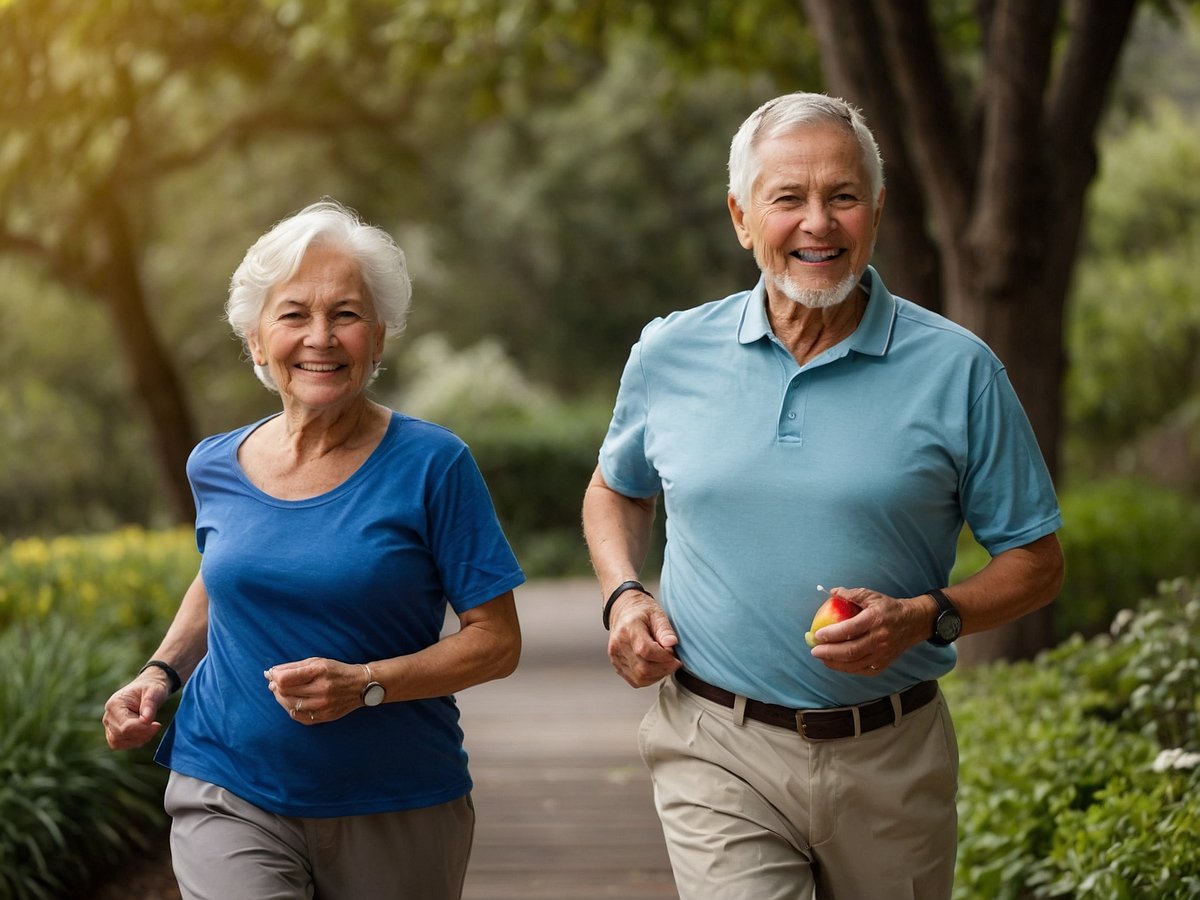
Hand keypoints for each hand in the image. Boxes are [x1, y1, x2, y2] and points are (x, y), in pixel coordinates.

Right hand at [102, 672, 170, 749]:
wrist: (148, 689)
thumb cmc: (151, 689)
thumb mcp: (155, 691)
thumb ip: (150, 704)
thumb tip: (147, 720)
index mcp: (114, 704)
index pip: (125, 726)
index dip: (142, 729)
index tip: (157, 724)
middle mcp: (108, 716)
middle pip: (121, 735)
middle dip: (142, 734)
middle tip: (157, 726)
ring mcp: (109, 726)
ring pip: (118, 743)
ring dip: (138, 739)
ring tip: (151, 728)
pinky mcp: (114, 733)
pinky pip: (120, 744)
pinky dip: (135, 742)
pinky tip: (146, 733)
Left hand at [264, 658, 367, 724]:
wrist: (360, 686)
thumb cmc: (336, 671)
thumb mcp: (317, 662)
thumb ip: (294, 667)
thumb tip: (271, 673)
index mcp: (319, 672)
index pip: (285, 679)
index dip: (274, 677)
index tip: (271, 674)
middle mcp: (321, 689)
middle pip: (285, 692)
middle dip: (275, 687)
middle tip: (274, 683)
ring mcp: (323, 705)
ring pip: (290, 706)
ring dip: (281, 698)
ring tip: (282, 692)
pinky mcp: (324, 716)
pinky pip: (299, 717)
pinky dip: (291, 710)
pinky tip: (292, 703)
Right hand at [607, 592, 680, 687]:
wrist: (623, 610)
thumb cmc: (642, 611)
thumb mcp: (657, 613)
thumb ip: (665, 629)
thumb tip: (672, 644)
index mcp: (628, 628)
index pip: (645, 650)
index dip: (663, 657)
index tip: (674, 654)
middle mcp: (619, 644)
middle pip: (642, 668)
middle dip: (663, 669)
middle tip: (674, 661)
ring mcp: (616, 657)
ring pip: (639, 678)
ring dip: (657, 675)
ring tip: (665, 663)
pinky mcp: (617, 665)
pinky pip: (635, 680)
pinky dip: (649, 678)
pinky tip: (656, 667)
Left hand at [807, 587, 932, 675]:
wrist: (914, 622)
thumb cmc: (889, 607)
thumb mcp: (872, 595)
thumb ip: (852, 594)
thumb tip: (831, 592)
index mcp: (874, 619)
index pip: (850, 629)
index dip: (832, 634)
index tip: (817, 635)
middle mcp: (879, 638)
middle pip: (851, 650)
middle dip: (829, 652)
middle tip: (814, 650)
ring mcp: (883, 653)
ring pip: (855, 663)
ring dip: (835, 663)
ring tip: (822, 658)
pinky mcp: (884, 663)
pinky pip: (863, 670)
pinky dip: (848, 669)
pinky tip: (836, 664)